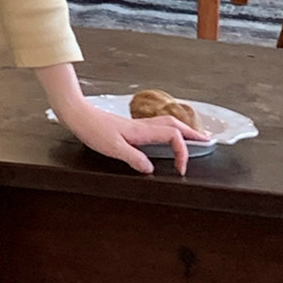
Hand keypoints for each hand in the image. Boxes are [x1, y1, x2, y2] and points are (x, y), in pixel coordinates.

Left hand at [57, 97, 209, 175]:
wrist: (76, 113)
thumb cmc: (92, 128)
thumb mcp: (112, 148)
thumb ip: (133, 158)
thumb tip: (151, 169)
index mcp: (142, 131)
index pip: (173, 136)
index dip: (183, 151)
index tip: (181, 169)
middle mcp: (142, 126)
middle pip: (175, 124)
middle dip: (192, 133)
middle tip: (206, 141)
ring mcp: (136, 125)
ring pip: (166, 123)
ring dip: (182, 130)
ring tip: (192, 138)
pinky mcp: (128, 127)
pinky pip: (155, 126)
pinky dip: (167, 130)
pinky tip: (163, 137)